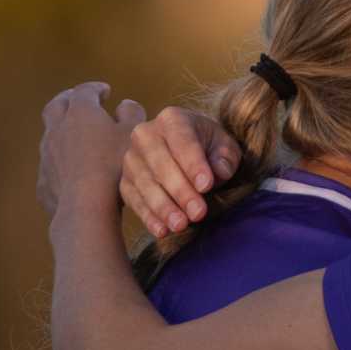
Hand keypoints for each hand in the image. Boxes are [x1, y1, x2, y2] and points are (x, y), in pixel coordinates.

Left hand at [37, 83, 144, 224]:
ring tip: (74, 138)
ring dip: (61, 132)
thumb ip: (131, 113)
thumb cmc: (114, 165)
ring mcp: (46, 156)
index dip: (95, 89)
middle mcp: (57, 129)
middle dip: (68, 101)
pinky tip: (70, 172)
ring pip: (49, 136)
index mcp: (80, 112)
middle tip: (78, 102)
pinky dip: (59, 163)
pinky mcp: (43, 182)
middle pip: (56, 106)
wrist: (86, 206)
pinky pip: (49, 167)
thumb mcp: (133, 134)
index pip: (84, 91)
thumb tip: (125, 103)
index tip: (105, 91)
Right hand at [119, 105, 239, 238]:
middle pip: (161, 163)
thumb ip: (225, 157)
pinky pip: (134, 200)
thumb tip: (218, 171)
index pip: (182, 141)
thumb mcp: (225, 147)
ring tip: (181, 225)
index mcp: (172, 119)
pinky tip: (162, 230)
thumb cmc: (208, 148)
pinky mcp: (125, 182)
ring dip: (163, 207)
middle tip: (198, 213)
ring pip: (145, 183)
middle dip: (180, 190)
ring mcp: (131, 159)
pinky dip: (148, 216)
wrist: (186, 152)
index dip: (194, 164)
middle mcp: (145, 134)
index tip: (206, 186)